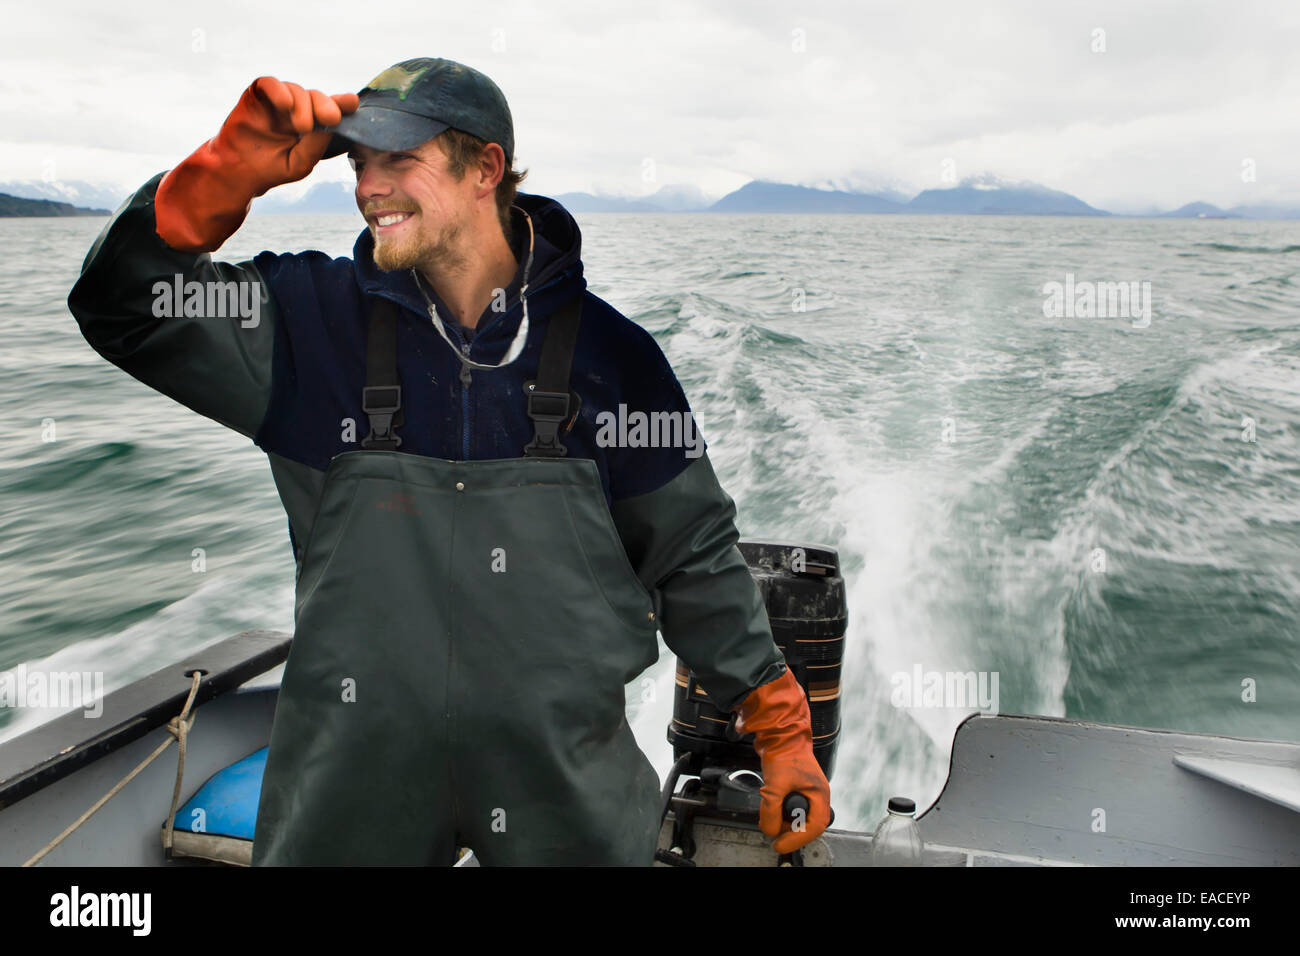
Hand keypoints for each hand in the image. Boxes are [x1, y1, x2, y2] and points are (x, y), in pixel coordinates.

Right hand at [155, 77, 358, 251]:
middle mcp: (297, 108)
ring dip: (303, 105)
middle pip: (317, 96)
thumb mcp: (300, 162)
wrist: (238, 171)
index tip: (353, 103)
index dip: (343, 104)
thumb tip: (332, 121)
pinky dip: (280, 91)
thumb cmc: (271, 167)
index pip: (331, 108)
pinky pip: (271, 84)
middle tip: (330, 119)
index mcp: (313, 123)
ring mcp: (277, 100)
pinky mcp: (257, 94)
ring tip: (302, 127)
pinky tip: (286, 106)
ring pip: (297, 90)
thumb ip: (317, 144)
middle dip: (326, 105)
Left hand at [734, 668, 831, 852]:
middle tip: (775, 833)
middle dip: (791, 831)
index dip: (798, 839)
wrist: (778, 731)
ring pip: (797, 815)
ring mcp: (805, 789)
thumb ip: (771, 811)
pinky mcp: (794, 784)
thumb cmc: (785, 751)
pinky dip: (779, 810)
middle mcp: (815, 793)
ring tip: (771, 819)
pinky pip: (789, 805)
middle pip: (807, 823)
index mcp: (819, 794)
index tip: (781, 844)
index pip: (814, 827)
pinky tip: (770, 807)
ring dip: (784, 820)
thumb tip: (770, 829)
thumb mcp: (775, 786)